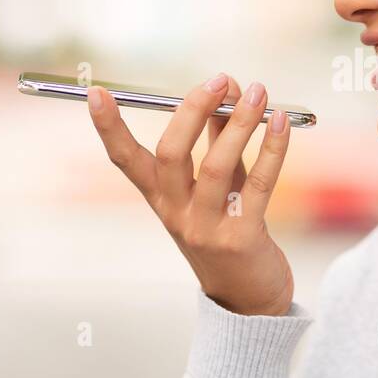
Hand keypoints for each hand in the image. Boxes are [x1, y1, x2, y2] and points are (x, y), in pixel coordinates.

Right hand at [86, 72, 294, 315]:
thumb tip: (231, 90)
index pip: (125, 160)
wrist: (250, 298)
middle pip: (171, 155)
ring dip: (239, 123)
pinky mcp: (241, 238)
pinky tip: (282, 123)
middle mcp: (176, 213)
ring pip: (217, 167)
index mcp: (160, 199)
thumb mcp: (219, 185)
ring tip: (259, 92)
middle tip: (219, 79)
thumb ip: (219, 139)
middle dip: (192, 110)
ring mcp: (206, 228)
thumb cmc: (231, 230)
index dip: (109, 127)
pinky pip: (258, 184)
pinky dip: (272, 149)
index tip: (96, 92)